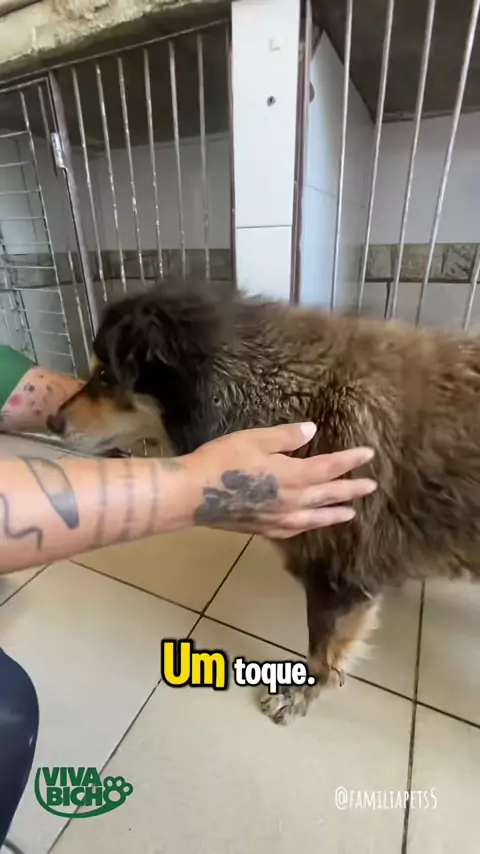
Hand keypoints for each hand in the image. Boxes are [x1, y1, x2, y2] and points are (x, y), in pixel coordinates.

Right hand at [183, 422, 376, 538]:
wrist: (194, 494)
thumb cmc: (223, 461)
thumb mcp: (255, 439)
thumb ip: (286, 437)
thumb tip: (312, 430)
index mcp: (293, 476)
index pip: (330, 467)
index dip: (350, 460)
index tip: (369, 454)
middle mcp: (293, 501)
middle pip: (329, 495)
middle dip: (351, 490)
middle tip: (371, 487)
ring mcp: (279, 519)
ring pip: (316, 518)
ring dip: (335, 514)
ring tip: (350, 513)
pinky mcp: (264, 529)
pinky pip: (295, 530)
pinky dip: (309, 526)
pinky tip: (309, 525)